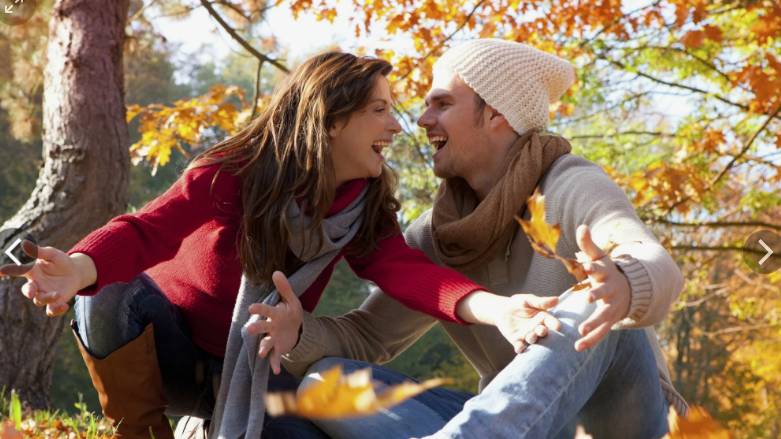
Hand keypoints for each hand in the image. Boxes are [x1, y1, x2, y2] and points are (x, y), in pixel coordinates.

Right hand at [0, 240, 83, 316]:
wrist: (75, 272)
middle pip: (28, 290)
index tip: (0, 272)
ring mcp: (44, 294)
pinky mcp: (55, 302)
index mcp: (32, 272)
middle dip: (28, 292)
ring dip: (47, 298)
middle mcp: (36, 284)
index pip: (18, 271)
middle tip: (31, 292)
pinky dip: (57, 310)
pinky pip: (51, 310)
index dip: (7, 271)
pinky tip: (65, 306)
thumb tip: (24, 243)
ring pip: (40, 300)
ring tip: (57, 294)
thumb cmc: (60, 261)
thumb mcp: (52, 254)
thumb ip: (39, 251)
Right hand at [245, 271, 303, 374]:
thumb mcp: (291, 300)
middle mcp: (270, 327)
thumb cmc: (290, 312)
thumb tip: (276, 271)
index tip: (251, 308)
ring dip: (263, 348)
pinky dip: (275, 364)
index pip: (266, 310)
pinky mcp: (278, 349)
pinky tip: (277, 371)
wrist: (294, 329)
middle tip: (248, 329)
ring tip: (261, 354)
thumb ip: (284, 287)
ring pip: (266, 343)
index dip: (259, 309)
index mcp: (274, 314)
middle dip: (256, 328)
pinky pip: (275, 357)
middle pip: (262, 327)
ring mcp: (273, 338)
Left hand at [495, 294, 560, 353]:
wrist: (502, 310)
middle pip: (543, 332)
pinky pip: (520, 347)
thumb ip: (541, 302)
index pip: (551, 322)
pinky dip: (520, 348)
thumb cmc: (518, 303)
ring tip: (530, 335)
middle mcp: (538, 329)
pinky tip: (519, 347)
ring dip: (532, 338)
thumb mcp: (528, 300)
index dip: (554, 324)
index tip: (558, 327)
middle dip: (542, 332)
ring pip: (532, 340)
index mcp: (543, 319)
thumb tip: (557, 299)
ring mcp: (529, 337)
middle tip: (542, 330)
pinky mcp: (518, 342)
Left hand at [573, 225, 630, 351]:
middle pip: (604, 293)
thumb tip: (582, 226)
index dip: (593, 267)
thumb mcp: (599, 257)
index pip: (599, 269)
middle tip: (588, 297)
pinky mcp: (610, 321)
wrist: (629, 290)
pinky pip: (600, 333)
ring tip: (580, 331)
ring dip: (593, 324)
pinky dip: (590, 341)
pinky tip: (577, 348)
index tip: (586, 265)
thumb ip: (588, 244)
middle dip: (597, 294)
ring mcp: (612, 308)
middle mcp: (611, 292)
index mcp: (606, 275)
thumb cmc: (608, 272)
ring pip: (603, 317)